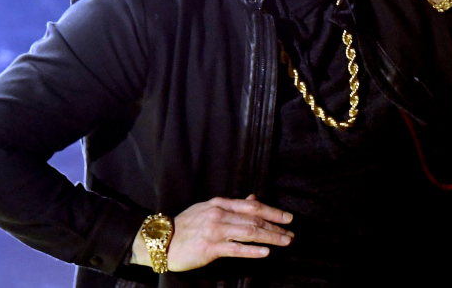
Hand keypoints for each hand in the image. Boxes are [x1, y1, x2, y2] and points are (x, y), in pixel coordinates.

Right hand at [132, 195, 293, 271]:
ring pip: (249, 232)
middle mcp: (219, 214)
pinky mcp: (209, 248)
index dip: (273, 211)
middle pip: (254, 219)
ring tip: (285, 242)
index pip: (253, 206)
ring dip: (270, 237)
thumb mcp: (209, 209)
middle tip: (291, 233)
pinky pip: (235, 249)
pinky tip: (265, 252)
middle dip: (276, 226)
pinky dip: (252, 250)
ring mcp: (214, 230)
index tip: (288, 218)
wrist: (160, 240)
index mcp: (220, 203)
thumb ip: (232, 205)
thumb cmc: (186, 226)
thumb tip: (254, 198)